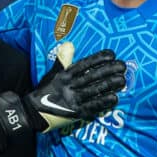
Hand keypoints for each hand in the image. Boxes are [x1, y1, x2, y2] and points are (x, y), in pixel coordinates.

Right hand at [0, 42, 125, 134]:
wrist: (33, 112)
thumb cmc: (46, 90)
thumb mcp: (53, 73)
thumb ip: (63, 59)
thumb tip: (70, 44)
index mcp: (64, 75)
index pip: (84, 64)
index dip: (98, 59)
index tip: (112, 54)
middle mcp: (69, 86)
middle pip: (92, 76)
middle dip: (109, 71)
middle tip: (123, 66)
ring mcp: (72, 100)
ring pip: (94, 90)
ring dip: (109, 85)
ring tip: (123, 80)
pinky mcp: (75, 113)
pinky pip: (91, 107)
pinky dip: (103, 102)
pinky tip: (114, 98)